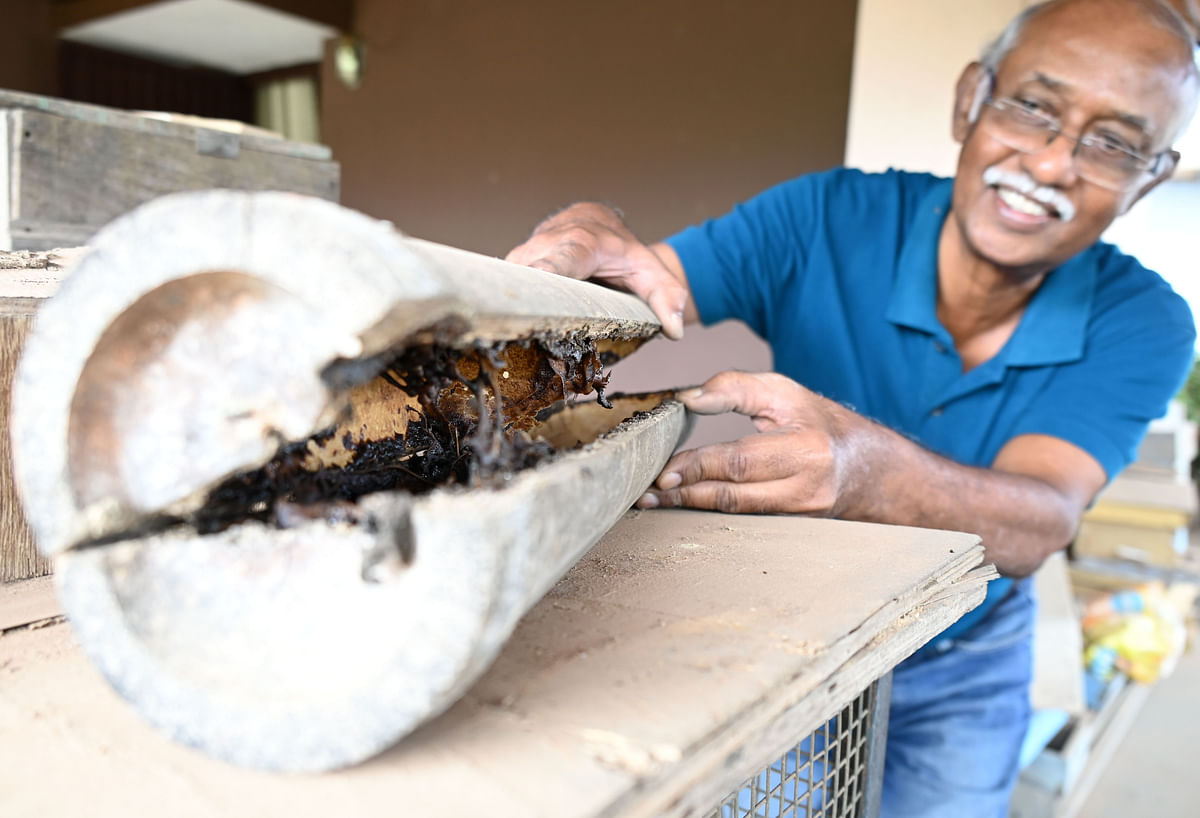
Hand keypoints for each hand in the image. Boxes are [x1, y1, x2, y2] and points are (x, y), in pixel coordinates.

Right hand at [505, 202, 691, 338]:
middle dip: (519, 297)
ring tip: (509, 331)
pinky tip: (505, 322)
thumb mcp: (652, 272)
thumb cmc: (626, 254)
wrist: (599, 224)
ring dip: (510, 301)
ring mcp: (528, 249)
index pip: (561, 258)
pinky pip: (506, 280)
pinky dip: (506, 299)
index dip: (546, 272)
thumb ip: (667, 297)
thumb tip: (674, 329)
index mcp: (584, 243)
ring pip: (510, 276)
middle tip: (514, 329)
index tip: (533, 291)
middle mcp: (550, 241)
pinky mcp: (515, 260)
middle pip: (526, 270)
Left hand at [639, 371, 865, 513]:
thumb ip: (734, 387)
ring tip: (655, 502)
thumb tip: (688, 399)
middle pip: (732, 495)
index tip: (662, 472)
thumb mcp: (781, 391)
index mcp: (806, 450)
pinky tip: (684, 508)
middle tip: (646, 492)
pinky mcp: (793, 529)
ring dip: (691, 508)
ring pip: (735, 514)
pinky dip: (710, 513)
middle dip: (684, 494)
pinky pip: (743, 520)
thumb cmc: (816, 421)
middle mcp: (806, 489)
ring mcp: (801, 516)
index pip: (739, 462)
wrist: (863, 466)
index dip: (697, 467)